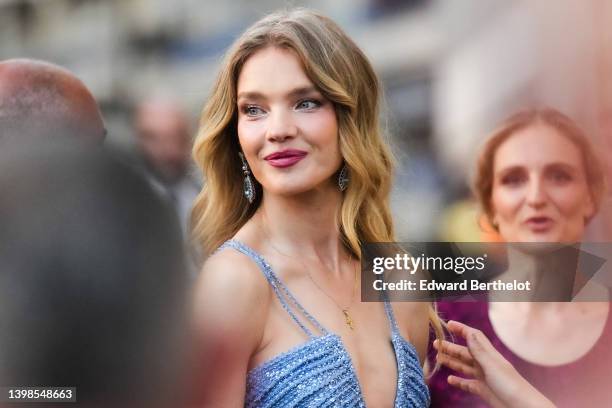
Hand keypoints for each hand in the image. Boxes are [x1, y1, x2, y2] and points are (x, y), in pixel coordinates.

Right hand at [433, 320, 554, 407]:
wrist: (522, 407)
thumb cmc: (511, 385)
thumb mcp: (492, 365)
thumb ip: (478, 350)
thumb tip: (468, 333)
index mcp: (489, 355)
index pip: (474, 337)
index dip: (462, 329)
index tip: (448, 324)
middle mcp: (485, 364)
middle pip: (465, 352)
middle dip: (451, 347)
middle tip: (436, 343)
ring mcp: (484, 377)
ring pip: (464, 367)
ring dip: (451, 362)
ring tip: (438, 358)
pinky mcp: (483, 390)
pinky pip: (467, 383)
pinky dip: (458, 381)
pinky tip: (450, 379)